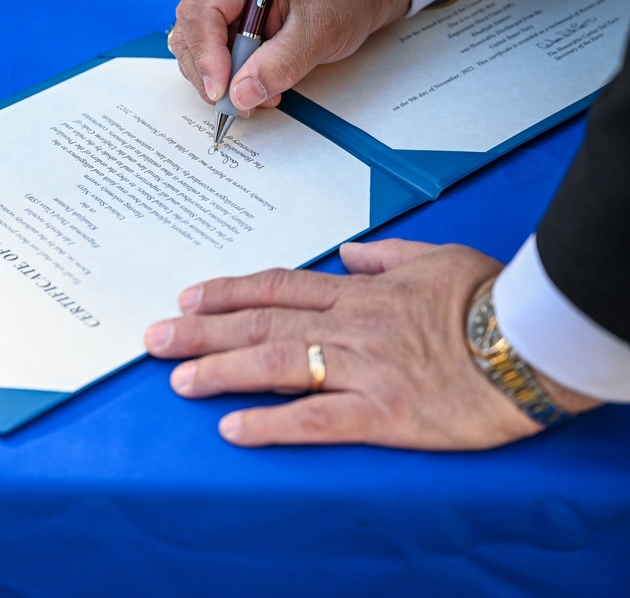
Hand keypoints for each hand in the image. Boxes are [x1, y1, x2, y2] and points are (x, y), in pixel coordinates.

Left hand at [145, 239, 555, 449]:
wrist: (533, 342)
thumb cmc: (488, 298)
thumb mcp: (436, 256)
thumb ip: (385, 255)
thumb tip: (349, 254)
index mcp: (359, 292)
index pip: (277, 286)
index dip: (227, 292)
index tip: (187, 298)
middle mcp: (349, 326)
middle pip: (260, 323)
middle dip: (200, 331)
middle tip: (153, 339)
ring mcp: (362, 369)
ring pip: (276, 365)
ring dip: (221, 372)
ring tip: (178, 381)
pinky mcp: (383, 413)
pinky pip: (316, 419)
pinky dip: (271, 424)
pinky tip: (233, 430)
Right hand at [167, 0, 409, 114]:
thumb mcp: (319, 31)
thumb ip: (281, 64)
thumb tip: (241, 95)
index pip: (199, 13)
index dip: (206, 57)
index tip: (223, 91)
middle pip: (190, 36)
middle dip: (212, 77)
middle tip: (243, 103)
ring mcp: (221, 3)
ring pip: (196, 51)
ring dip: (222, 82)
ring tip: (260, 93)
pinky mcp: (227, 23)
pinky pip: (213, 57)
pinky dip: (230, 78)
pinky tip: (257, 85)